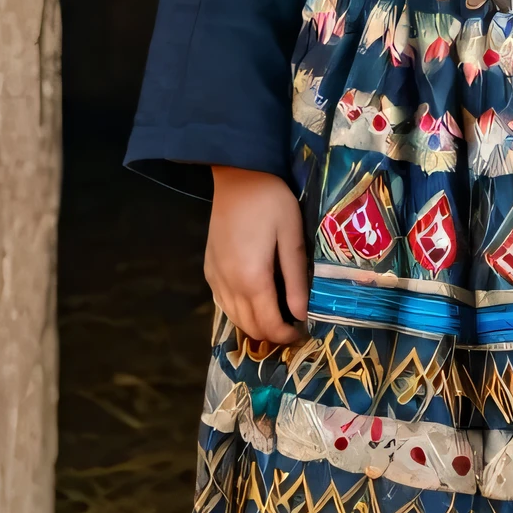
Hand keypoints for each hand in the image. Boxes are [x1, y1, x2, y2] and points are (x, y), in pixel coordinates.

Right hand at [206, 167, 307, 348]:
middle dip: (272, 334)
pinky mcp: (209, 269)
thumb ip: (295, 278)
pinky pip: (223, 303)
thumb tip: (302, 314)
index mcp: (251, 279)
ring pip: (234, 318)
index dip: (286, 335)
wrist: (237, 177)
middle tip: (293, 325)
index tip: (303, 330)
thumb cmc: (271, 202)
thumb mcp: (292, 237)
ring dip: (255, 324)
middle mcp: (228, 284)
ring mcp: (215, 278)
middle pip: (249, 327)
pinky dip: (239, 311)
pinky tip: (255, 301)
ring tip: (277, 314)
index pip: (268, 324)